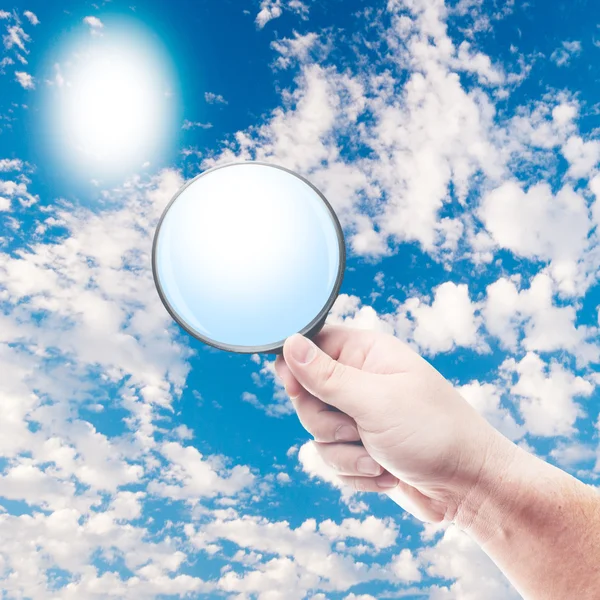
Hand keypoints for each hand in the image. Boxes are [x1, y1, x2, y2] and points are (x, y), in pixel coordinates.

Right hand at [274, 324, 514, 523]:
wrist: (470, 488)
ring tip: (381, 457)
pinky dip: (356, 472)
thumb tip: (288, 343)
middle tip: (357, 429)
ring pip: (316, 433)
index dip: (296, 367)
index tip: (295, 389)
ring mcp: (361, 416)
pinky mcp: (362, 448)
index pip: (312, 345)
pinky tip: (387, 473)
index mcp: (367, 354)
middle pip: (306, 395)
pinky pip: (332, 460)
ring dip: (346, 455)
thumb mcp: (375, 401)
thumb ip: (326, 375)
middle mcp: (361, 381)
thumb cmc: (433, 433)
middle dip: (327, 423)